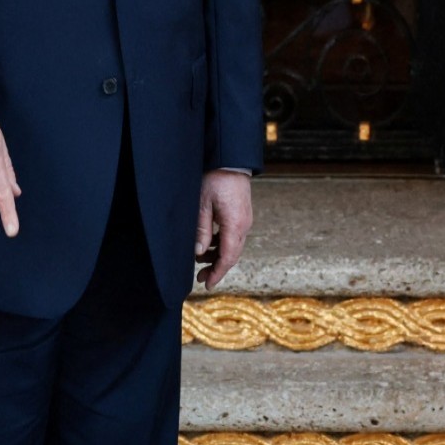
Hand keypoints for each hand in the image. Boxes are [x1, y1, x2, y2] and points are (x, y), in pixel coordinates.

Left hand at [194, 171, 251, 290]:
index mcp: (235, 225)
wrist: (231, 160)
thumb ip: (202, 230)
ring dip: (218, 255)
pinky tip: (209, 244)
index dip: (217, 273)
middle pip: (232, 255)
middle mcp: (244, 225)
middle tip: (200, 277)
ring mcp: (245, 220)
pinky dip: (221, 244)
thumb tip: (199, 253)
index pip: (227, 257)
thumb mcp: (202, 204)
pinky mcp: (242, 214)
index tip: (207, 284)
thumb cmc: (215, 178)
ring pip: (233, 246)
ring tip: (200, 260)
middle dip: (216, 268)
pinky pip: (233, 236)